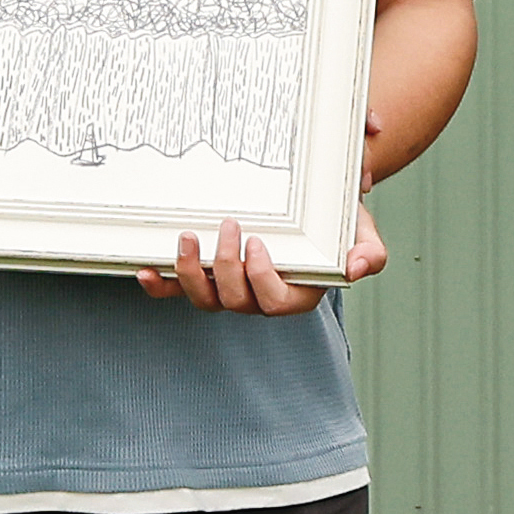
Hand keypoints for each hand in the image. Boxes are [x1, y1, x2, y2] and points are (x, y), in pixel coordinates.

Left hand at [136, 211, 368, 316]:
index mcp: (295, 296)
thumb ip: (369, 253)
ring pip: (203, 299)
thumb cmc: (337, 225)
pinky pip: (176, 291)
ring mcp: (228, 290)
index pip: (273, 303)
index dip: (261, 279)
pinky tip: (144, 268)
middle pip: (233, 300)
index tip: (259, 244)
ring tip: (187, 238)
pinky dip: (159, 284)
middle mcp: (257, 299)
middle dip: (225, 267)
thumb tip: (357, 269)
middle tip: (229, 225)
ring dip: (188, 273)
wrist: (311, 209)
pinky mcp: (205, 278)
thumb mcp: (362, 234)